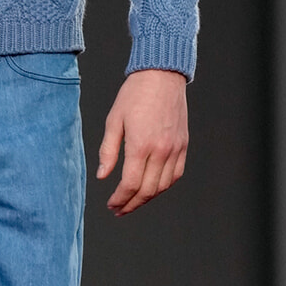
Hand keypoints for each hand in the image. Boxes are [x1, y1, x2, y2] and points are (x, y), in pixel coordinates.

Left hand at [96, 69, 188, 215]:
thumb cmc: (134, 95)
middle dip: (132, 204)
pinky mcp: (183, 145)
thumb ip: (108, 151)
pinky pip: (176, 174)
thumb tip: (102, 175)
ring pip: (163, 186)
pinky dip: (163, 186)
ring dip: (147, 198)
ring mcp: (175, 149)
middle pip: (147, 190)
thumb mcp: (113, 120)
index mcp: (141, 145)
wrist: (161, 76)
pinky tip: (152, 188)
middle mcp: (161, 150)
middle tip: (119, 210)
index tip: (111, 205)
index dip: (120, 199)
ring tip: (133, 202)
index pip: (130, 184)